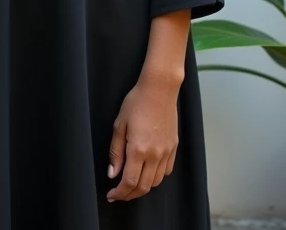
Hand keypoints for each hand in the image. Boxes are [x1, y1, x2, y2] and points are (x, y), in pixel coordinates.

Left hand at [106, 75, 179, 201]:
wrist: (159, 89)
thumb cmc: (136, 102)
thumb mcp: (119, 125)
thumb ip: (115, 152)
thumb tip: (112, 174)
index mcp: (138, 150)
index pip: (129, 182)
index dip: (119, 193)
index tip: (111, 195)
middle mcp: (155, 155)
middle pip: (143, 187)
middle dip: (129, 195)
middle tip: (119, 194)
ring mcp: (166, 152)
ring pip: (156, 182)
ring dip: (143, 188)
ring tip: (132, 184)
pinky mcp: (174, 147)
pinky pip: (166, 171)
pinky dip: (156, 177)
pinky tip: (148, 172)